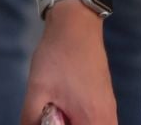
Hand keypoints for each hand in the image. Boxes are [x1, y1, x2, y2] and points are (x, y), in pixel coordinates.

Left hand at [22, 4, 114, 124]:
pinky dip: (80, 121)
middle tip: (50, 117)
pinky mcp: (105, 100)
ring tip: (55, 114)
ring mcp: (109, 109)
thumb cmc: (58, 58)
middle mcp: (108, 118)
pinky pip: (95, 121)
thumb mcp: (37, 92)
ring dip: (73, 123)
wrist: (77, 25)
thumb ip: (30, 121)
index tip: (48, 121)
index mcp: (93, 121)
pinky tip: (64, 109)